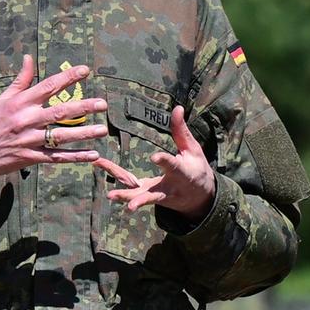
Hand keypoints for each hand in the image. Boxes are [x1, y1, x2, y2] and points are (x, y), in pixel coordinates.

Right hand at [0, 56, 108, 191]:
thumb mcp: (1, 99)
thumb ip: (20, 81)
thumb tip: (29, 58)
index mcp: (20, 102)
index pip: (48, 86)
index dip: (67, 77)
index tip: (85, 70)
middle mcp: (26, 119)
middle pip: (59, 111)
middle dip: (83, 106)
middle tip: (103, 103)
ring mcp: (29, 140)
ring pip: (61, 136)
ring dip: (84, 133)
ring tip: (103, 129)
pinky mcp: (30, 158)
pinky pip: (57, 158)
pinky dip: (75, 157)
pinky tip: (93, 155)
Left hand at [94, 106, 216, 219]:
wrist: (200, 197)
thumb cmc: (196, 169)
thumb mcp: (192, 150)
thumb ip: (181, 131)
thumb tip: (178, 107)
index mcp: (181, 173)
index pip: (171, 166)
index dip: (163, 161)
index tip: (154, 158)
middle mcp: (168, 188)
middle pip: (152, 191)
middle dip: (141, 196)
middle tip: (130, 201)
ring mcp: (158, 195)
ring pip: (140, 197)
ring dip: (126, 197)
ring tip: (111, 196)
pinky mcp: (149, 197)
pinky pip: (133, 194)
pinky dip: (121, 193)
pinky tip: (109, 193)